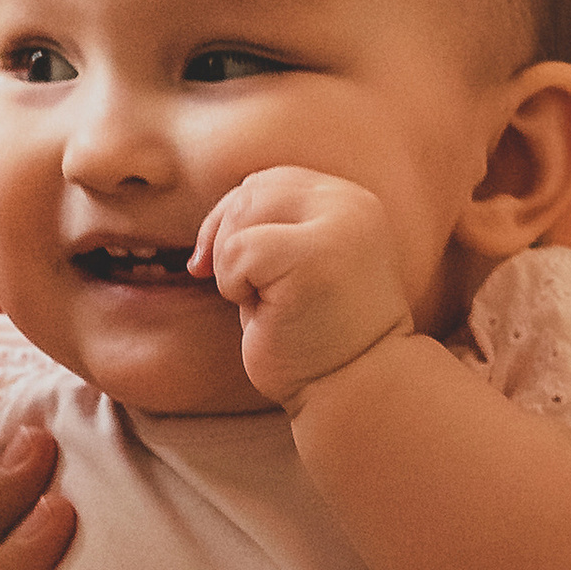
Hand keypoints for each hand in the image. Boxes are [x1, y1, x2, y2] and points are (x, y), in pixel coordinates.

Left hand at [193, 166, 411, 407]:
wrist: (355, 388)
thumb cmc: (317, 338)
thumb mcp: (295, 268)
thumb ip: (272, 230)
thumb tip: (216, 221)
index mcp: (350, 203)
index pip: (270, 181)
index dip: (232, 217)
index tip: (215, 265)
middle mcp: (350, 205)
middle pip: (253, 192)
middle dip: (225, 240)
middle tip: (238, 290)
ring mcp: (337, 228)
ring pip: (242, 219)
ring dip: (231, 266)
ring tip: (264, 302)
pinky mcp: (314, 257)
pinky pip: (239, 250)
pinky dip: (234, 286)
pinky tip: (264, 313)